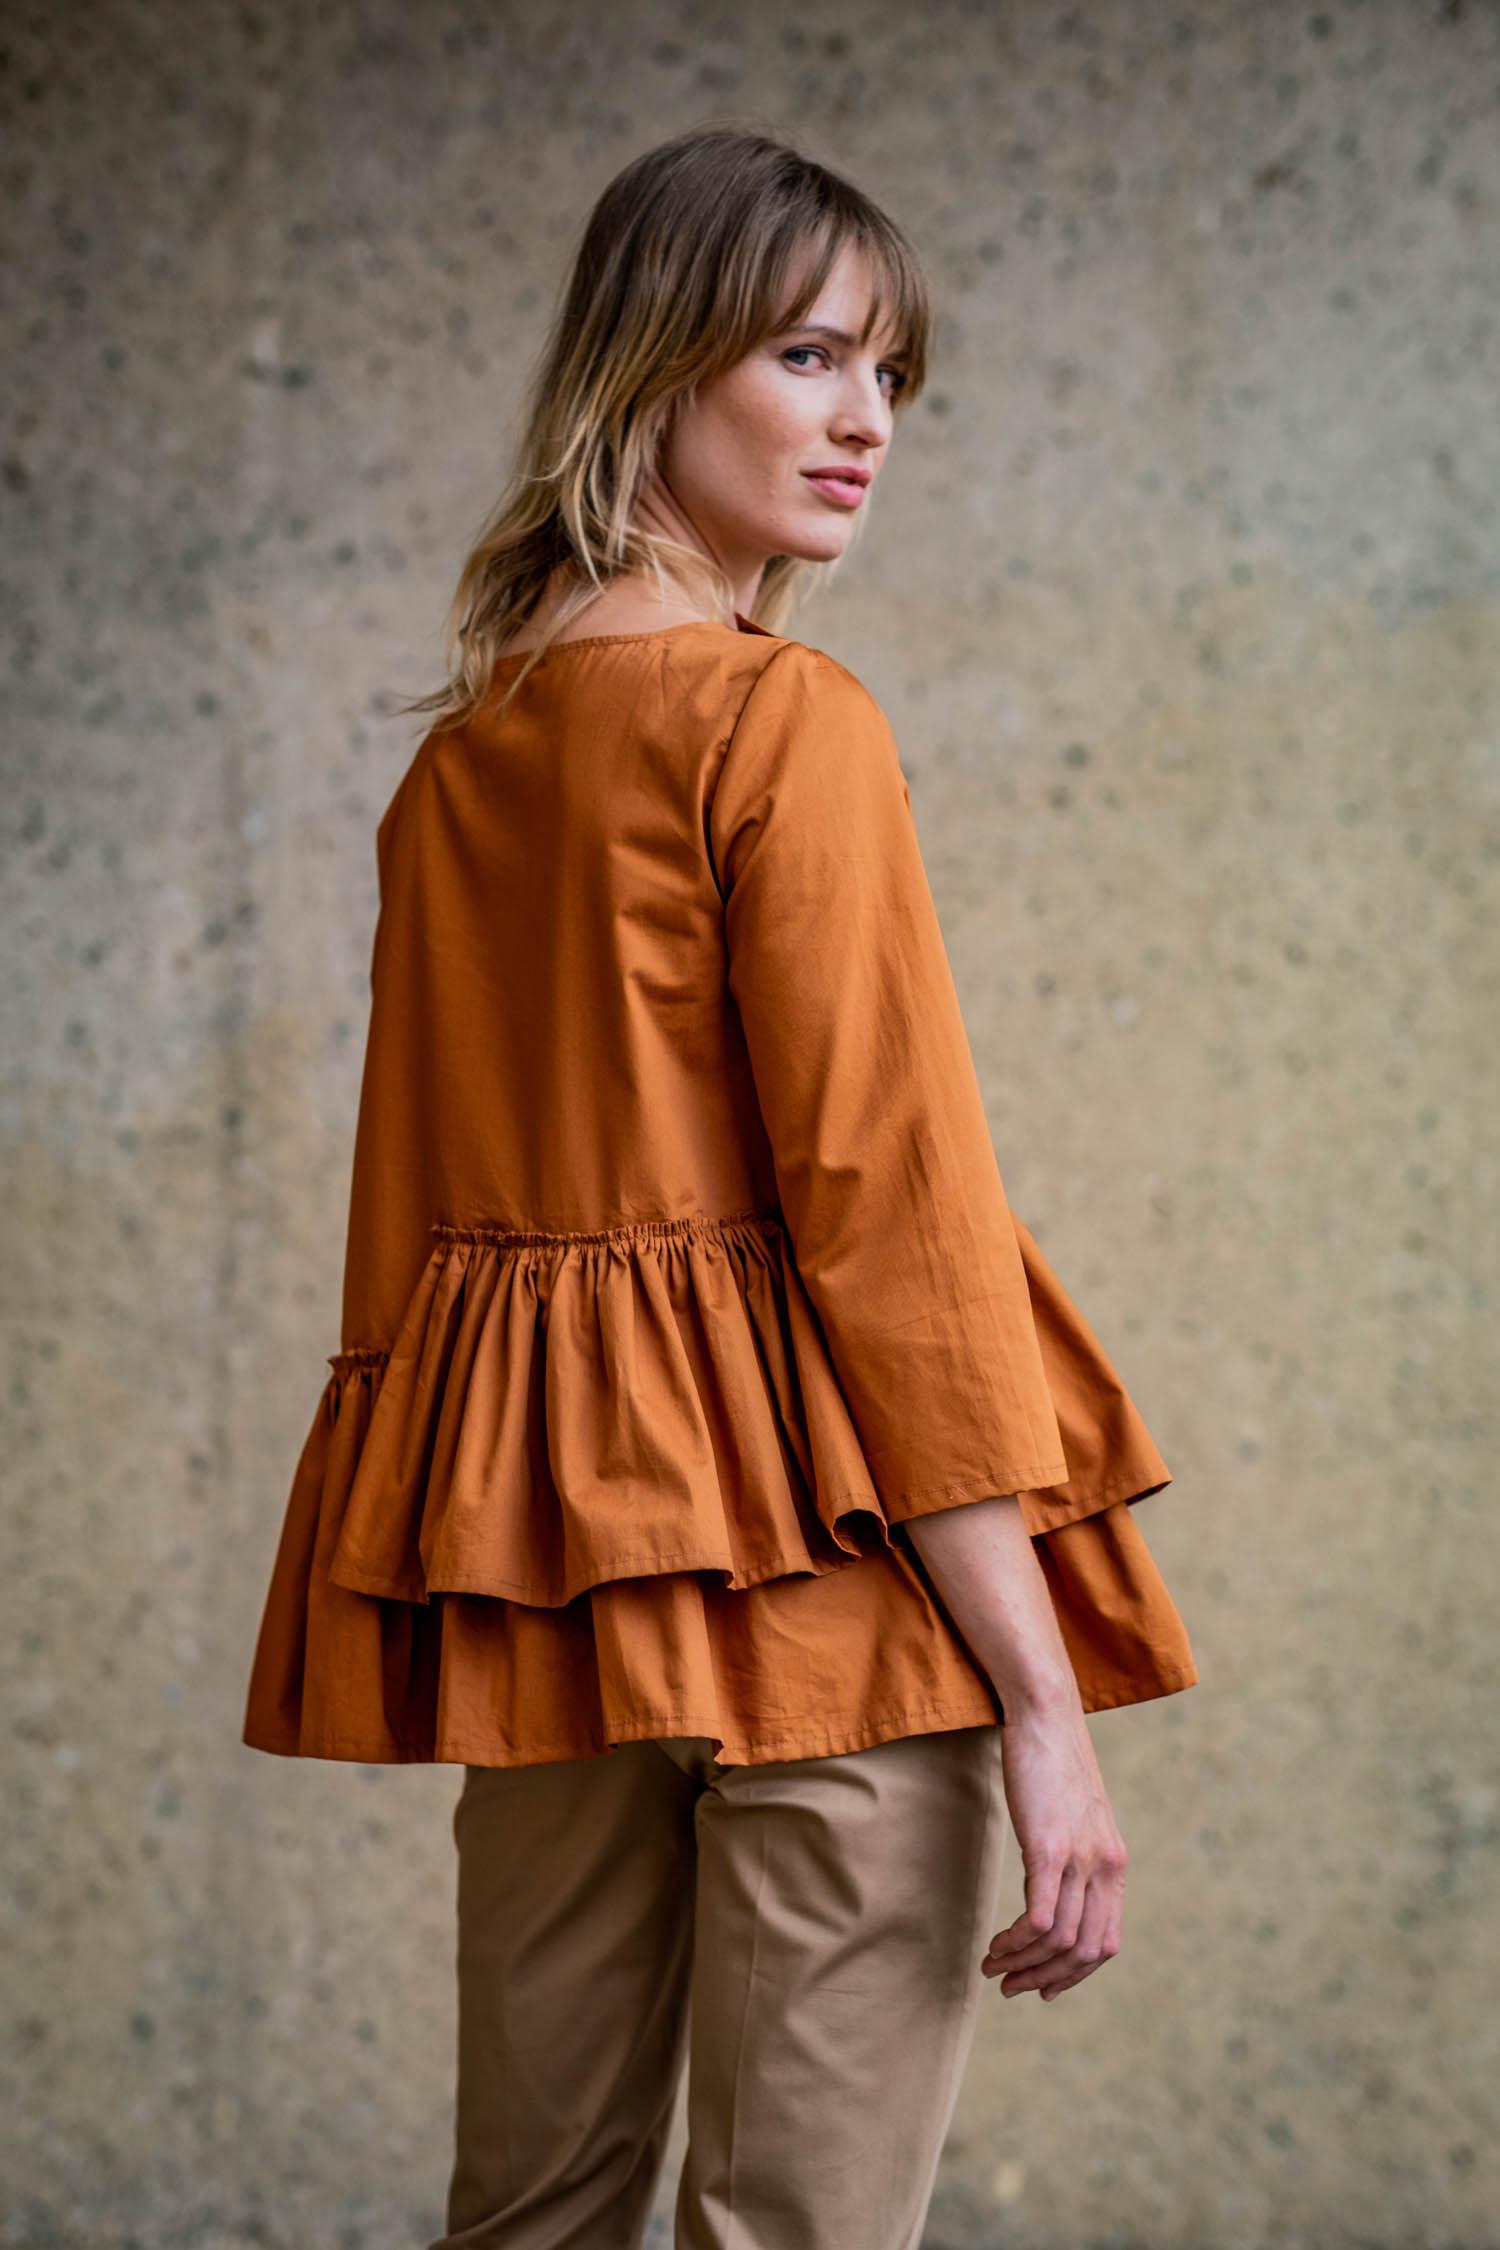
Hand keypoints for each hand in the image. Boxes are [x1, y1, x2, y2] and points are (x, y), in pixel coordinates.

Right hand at [982, 1703, 1127, 2001]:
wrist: (1045, 1715)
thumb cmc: (1052, 1762)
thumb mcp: (1076, 1817)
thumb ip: (1075, 1855)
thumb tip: (1055, 1888)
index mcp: (1115, 1864)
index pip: (1106, 1942)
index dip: (1076, 1975)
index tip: (1044, 1986)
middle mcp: (1105, 1866)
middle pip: (1086, 1951)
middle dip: (1048, 1979)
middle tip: (1012, 1987)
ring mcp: (1080, 1858)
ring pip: (1060, 1941)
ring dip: (1024, 1964)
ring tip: (994, 1966)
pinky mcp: (1049, 1847)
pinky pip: (1039, 1918)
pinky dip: (1017, 1942)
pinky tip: (996, 1944)